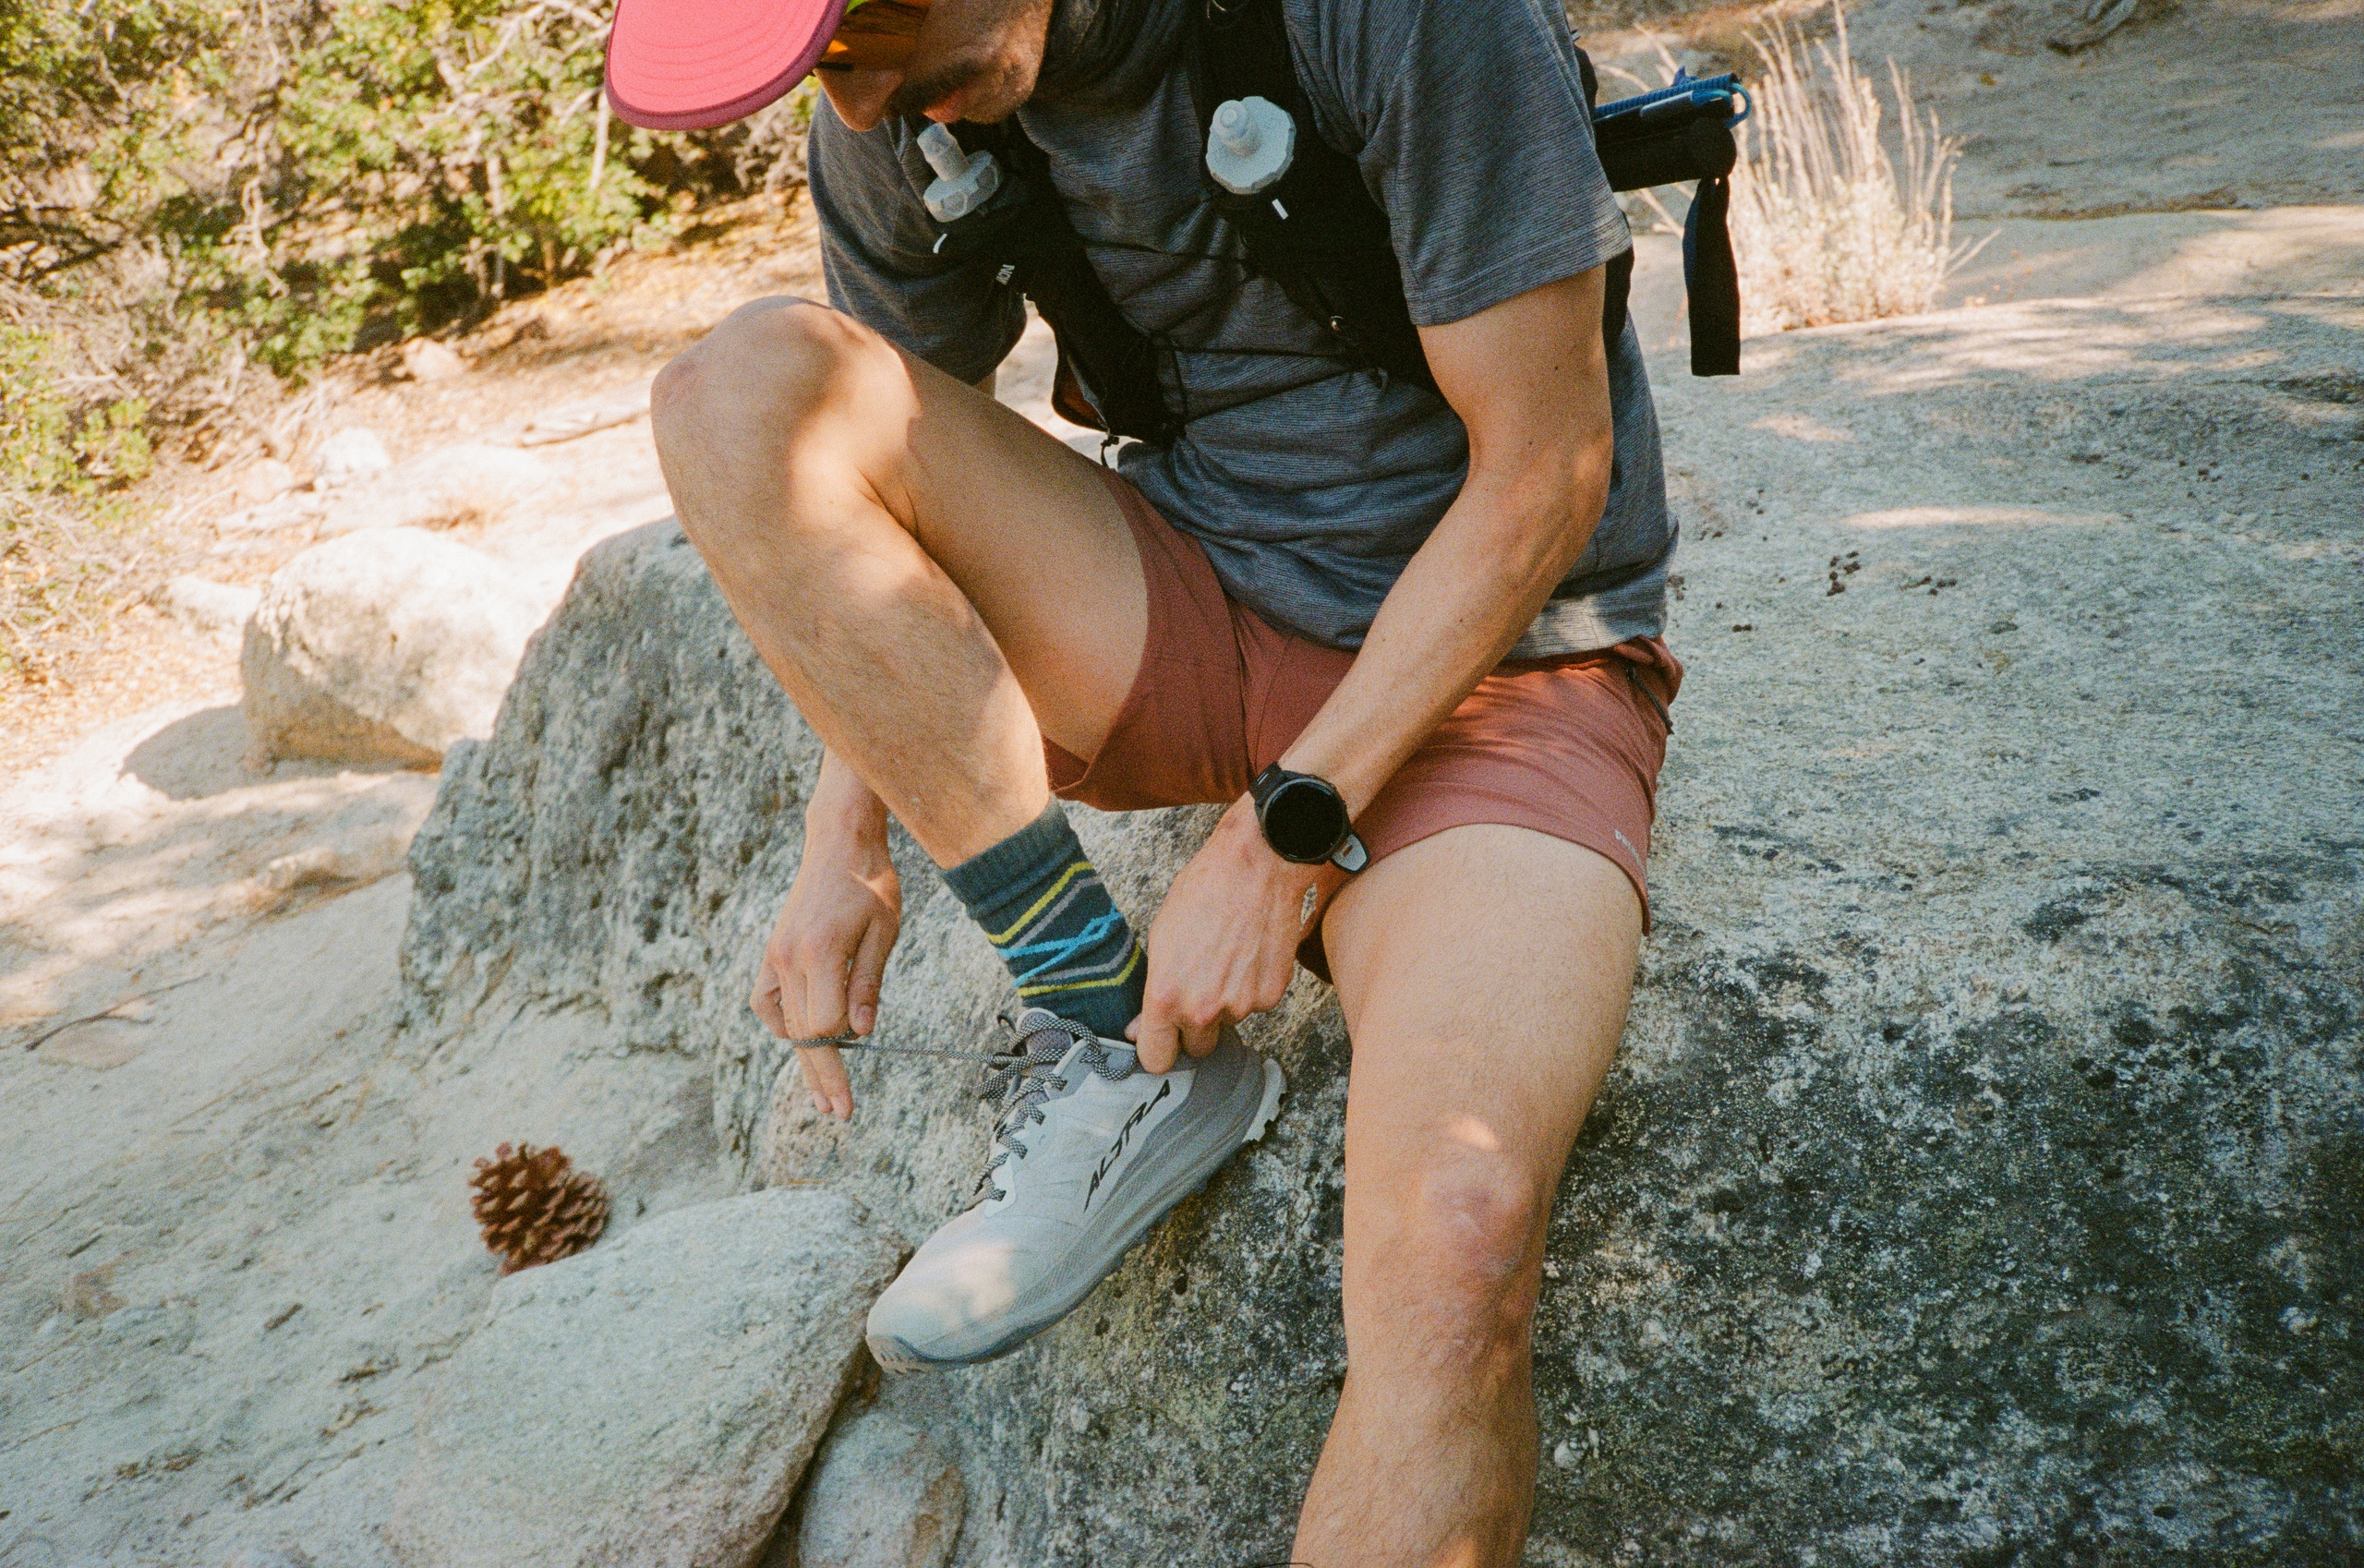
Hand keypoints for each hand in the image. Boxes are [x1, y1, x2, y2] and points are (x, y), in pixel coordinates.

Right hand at [753, 796, 900, 1120]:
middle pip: (802, 1035)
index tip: (854, 1074)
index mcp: (818, 953)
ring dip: (806, 1055)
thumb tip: (860, 1033)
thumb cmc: (871, 884)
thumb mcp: (883, 932)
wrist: (839, 842)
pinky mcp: (771, 952)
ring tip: (824, 1089)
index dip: (840, 1054)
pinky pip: (768, 1003)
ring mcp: (774, 956)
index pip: (823, 1027)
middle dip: (822, 1077)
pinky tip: (802, 1037)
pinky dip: (784, 1024)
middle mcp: (788, 959)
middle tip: (840, 1113)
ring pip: (785, 1024)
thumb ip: (868, 983)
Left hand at [1130, 796, 1317, 1072]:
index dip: (1157, 1050)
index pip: (1156, 1059)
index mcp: (1165, 997)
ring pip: (1229, 1021)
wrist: (1257, 867)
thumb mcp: (1161, 938)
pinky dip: (1252, 986)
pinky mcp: (1271, 996)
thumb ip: (1153, 990)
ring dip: (1226, 1001)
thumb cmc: (1203, 891)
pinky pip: (1256, 1004)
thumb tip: (1141, 1027)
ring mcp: (1241, 1006)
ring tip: (1226, 956)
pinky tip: (1249, 953)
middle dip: (1195, 1028)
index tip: (1161, 1042)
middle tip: (1198, 989)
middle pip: (1197, 1048)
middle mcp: (1203, 1010)